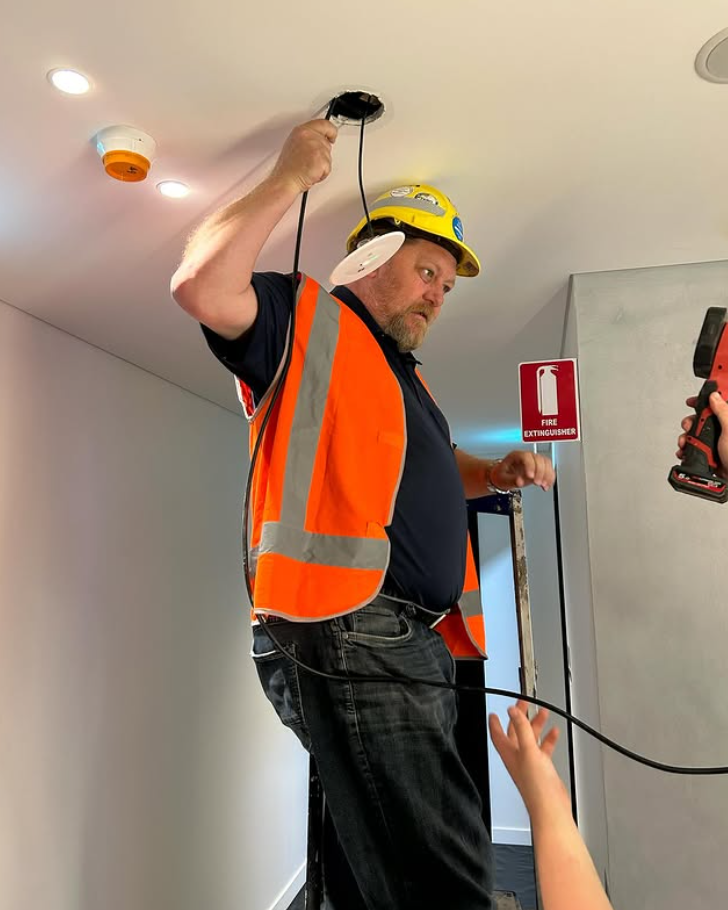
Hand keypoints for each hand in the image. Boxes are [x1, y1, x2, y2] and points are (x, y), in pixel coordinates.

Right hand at [269, 119, 337, 193]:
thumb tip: (319, 140)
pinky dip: (322, 174)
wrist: (285, 181)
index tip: (332, 136)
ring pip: (328, 156)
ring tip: (308, 168)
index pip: (324, 124)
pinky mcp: (321, 160)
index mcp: (301, 130)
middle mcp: (309, 136)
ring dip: (321, 165)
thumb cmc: (288, 168)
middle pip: (327, 143)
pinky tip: (311, 173)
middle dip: (322, 154)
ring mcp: (316, 147)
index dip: (331, 130)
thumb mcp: (294, 145)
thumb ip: (308, 139)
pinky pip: (328, 168)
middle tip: (310, 161)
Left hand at [489, 701, 568, 822]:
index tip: (494, 712)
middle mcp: (517, 757)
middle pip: (515, 732)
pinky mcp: (543, 768)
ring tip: (543, 713)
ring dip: (535, 725)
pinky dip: (548, 739)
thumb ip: (522, 729)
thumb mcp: (528, 751)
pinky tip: (553, 733)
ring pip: (531, 739)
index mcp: (509, 753)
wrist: (551, 808)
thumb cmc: (536, 787)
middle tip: (525, 703)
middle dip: (520, 717)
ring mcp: (530, 763)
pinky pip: (543, 749)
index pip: (497, 734)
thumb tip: (512, 711)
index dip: (495, 722)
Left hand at [491, 451, 554, 490]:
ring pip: (546, 463)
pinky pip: (549, 469)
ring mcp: (534, 461)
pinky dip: (550, 478)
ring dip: (547, 475)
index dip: (530, 466)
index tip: (530, 476)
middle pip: (539, 459)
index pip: (526, 456)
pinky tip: (547, 486)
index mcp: (516, 456)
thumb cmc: (502, 475)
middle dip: (540, 472)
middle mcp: (527, 456)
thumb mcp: (503, 479)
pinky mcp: (540, 467)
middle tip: (537, 483)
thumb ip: (512, 480)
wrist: (503, 476)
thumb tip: (520, 481)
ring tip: (543, 485)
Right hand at [676, 392, 727, 477]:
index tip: (693, 401)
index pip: (718, 403)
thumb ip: (723, 411)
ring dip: (686, 437)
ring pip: (695, 434)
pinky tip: (685, 451)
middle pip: (702, 419)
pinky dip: (686, 449)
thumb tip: (715, 396)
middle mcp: (723, 430)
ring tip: (686, 443)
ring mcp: (715, 442)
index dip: (705, 399)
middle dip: (691, 422)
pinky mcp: (709, 453)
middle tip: (689, 426)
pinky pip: (694, 448)